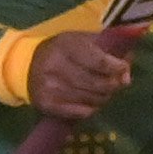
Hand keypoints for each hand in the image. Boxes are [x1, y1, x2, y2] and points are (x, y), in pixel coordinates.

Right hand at [27, 27, 145, 117]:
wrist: (26, 66)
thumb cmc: (63, 51)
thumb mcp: (82, 40)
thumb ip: (108, 51)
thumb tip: (127, 70)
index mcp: (66, 46)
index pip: (99, 62)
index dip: (117, 67)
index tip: (123, 69)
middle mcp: (56, 66)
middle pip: (98, 84)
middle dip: (113, 85)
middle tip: (116, 83)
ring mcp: (50, 87)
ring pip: (93, 100)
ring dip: (103, 97)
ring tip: (101, 91)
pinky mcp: (47, 104)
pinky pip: (81, 112)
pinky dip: (91, 108)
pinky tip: (89, 101)